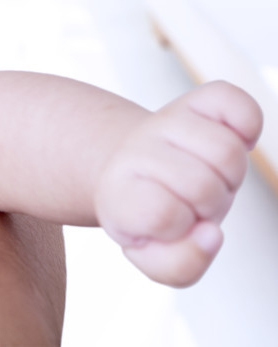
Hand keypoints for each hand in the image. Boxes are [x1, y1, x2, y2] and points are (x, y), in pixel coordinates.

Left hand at [95, 81, 262, 285]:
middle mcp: (138, 151)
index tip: (169, 224)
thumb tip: (211, 233)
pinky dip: (246, 123)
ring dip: (227, 176)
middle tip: (191, 203)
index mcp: (120, 192)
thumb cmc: (150, 217)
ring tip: (206, 177)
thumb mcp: (154, 255)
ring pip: (226, 152)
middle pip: (203, 185)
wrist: (134, 170)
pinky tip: (236, 140)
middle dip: (207, 206)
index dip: (178, 228)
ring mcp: (167, 123)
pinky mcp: (195, 103)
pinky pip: (234, 102)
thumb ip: (180, 265)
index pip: (161, 212)